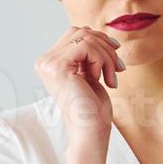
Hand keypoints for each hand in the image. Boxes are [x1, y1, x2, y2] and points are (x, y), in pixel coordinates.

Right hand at [35, 26, 123, 146]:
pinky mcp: (58, 67)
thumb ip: (87, 54)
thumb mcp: (89, 73)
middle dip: (105, 47)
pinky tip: (102, 80)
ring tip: (112, 77)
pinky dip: (102, 61)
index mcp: (49, 62)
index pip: (75, 32)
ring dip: (107, 56)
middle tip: (118, 68)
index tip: (116, 59)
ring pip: (86, 38)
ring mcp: (48, 64)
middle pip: (80, 31)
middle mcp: (44, 61)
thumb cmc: (93, 108)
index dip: (100, 41)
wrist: (90, 132)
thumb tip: (97, 33)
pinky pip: (87, 47)